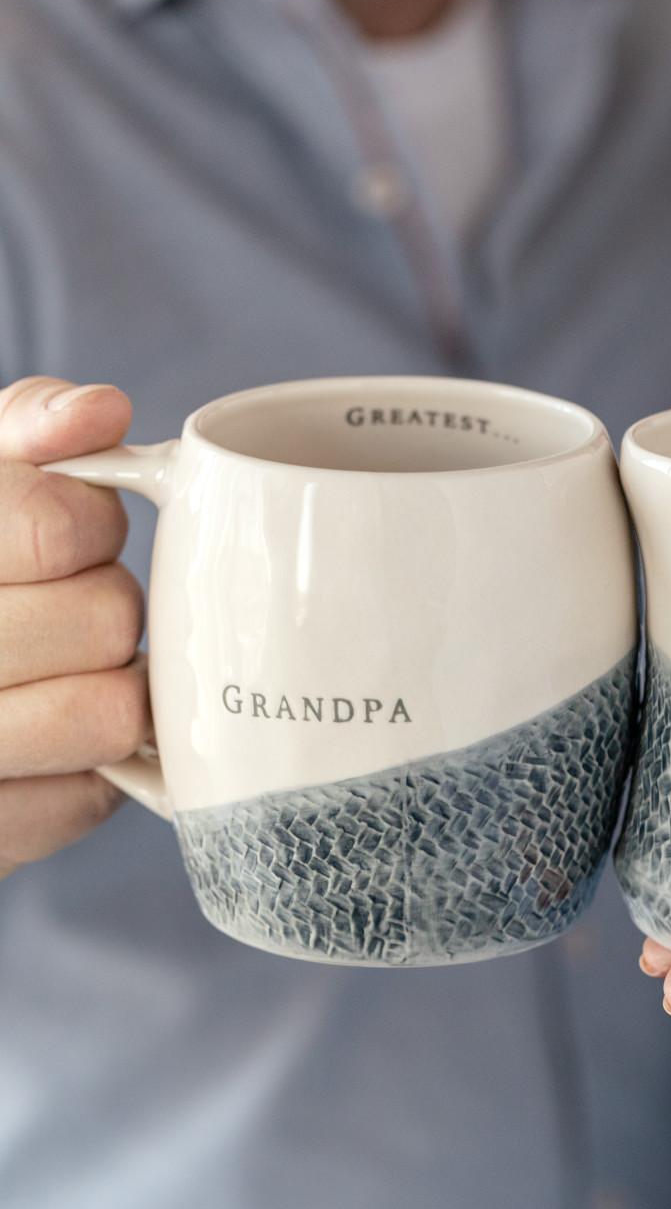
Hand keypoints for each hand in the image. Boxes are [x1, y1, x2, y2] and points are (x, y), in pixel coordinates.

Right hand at [0, 377, 148, 879]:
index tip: (68, 532)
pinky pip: (92, 796)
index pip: (58, 526)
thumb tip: (101, 412)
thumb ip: (20, 429)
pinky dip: (87, 768)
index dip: (86, 524)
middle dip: (105, 604)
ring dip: (110, 686)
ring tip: (59, 674)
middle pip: (104, 617)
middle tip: (62, 608)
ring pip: (111, 712)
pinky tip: (41, 745)